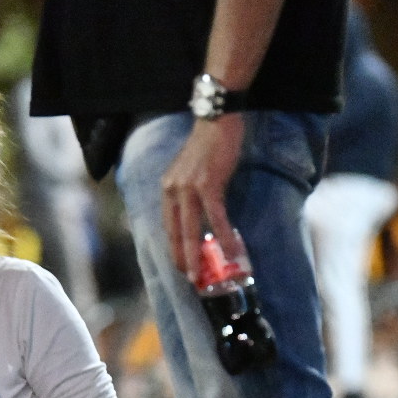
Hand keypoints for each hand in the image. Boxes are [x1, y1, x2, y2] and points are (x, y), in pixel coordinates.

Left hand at [160, 114, 246, 276]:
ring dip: (197, 255)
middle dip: (181, 257)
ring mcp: (189, 188)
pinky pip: (215, 217)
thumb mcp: (190, 171)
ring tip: (202, 274)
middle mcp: (173, 190)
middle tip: (188, 278)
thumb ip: (189, 191)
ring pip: (191, 229)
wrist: (216, 119)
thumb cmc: (208, 144)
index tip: (179, 263)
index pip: (168, 224)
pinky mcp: (208, 184)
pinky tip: (230, 249)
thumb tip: (200, 212)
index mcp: (167, 188)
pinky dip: (222, 235)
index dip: (173, 246)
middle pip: (175, 232)